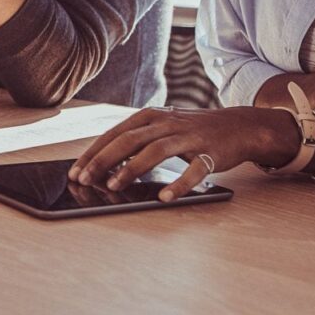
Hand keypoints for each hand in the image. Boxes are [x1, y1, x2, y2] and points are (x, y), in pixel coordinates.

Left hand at [70, 105, 294, 201]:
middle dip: (104, 160)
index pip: (115, 134)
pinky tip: (165, 197)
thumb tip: (103, 165)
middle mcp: (166, 123)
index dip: (94, 152)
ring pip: (155, 151)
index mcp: (150, 116)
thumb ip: (135, 141)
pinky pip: (194, 170)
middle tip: (85, 179)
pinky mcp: (211, 152)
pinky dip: (179, 184)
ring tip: (114, 186)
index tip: (76, 171)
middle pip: (129, 140)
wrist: (239, 126)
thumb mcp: (161, 128)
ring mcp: (189, 136)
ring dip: (132, 169)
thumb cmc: (191, 131)